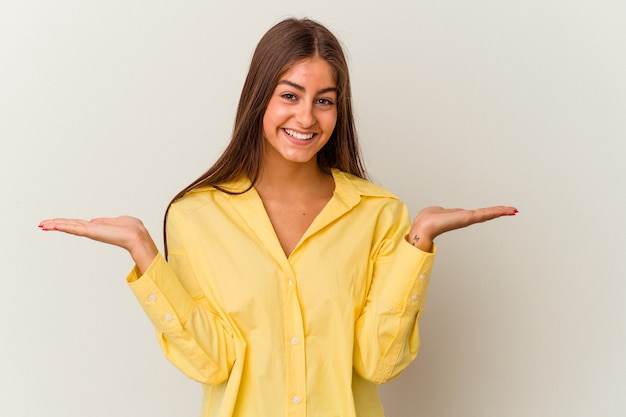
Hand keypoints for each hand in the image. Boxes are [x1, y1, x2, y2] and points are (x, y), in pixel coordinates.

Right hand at [39, 216, 157, 272]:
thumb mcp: (116, 221)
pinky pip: (75, 228)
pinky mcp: (92, 232)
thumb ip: (105, 221)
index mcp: (97, 227)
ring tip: (42, 225)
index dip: (66, 223)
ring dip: (55, 225)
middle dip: (55, 224)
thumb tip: (96, 221)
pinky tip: (53, 225)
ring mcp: (91, 231)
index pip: (78, 224)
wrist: (136, 236)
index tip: (54, 223)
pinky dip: (64, 226)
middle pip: (70, 226)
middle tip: (41, 224)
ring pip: (70, 227)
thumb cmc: (131, 229)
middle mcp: (92, 230)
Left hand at [407, 206, 517, 251]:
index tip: (500, 210)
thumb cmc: (428, 219)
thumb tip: (441, 211)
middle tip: (513, 210)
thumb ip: (443, 211)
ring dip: (501, 211)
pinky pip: (483, 214)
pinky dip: (494, 212)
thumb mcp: (439, 211)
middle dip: (500, 212)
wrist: (424, 225)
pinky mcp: (467, 219)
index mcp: (460, 216)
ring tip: (513, 210)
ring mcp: (467, 219)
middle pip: (487, 214)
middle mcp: (466, 218)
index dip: (490, 211)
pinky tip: (502, 211)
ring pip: (487, 214)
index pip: (479, 213)